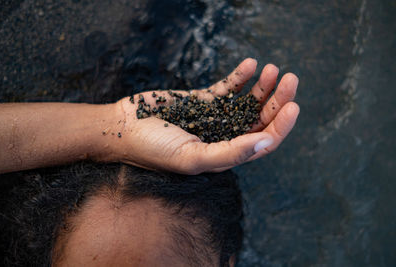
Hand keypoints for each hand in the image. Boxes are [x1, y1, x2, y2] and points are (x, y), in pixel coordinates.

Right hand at [109, 58, 298, 174]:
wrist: (122, 127)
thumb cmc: (154, 149)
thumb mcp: (192, 157)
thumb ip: (230, 152)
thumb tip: (267, 143)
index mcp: (226, 155)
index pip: (263, 142)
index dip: (281, 126)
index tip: (293, 105)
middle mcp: (225, 136)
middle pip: (260, 119)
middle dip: (278, 100)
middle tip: (290, 79)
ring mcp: (215, 116)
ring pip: (248, 102)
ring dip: (263, 86)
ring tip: (273, 69)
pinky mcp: (203, 99)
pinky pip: (227, 87)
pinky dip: (240, 76)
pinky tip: (250, 64)